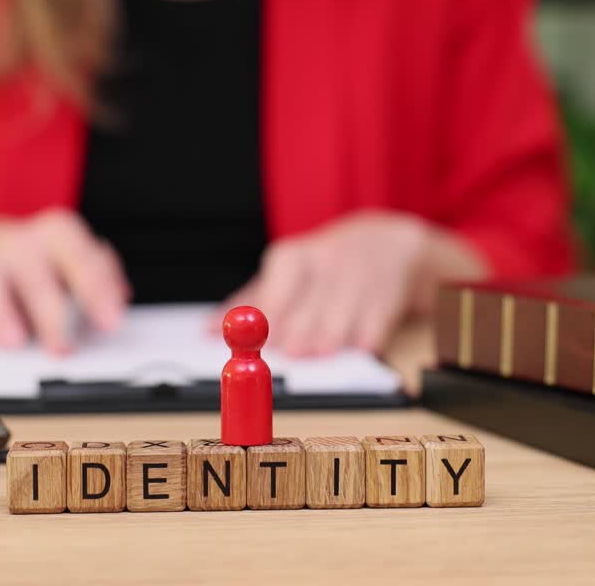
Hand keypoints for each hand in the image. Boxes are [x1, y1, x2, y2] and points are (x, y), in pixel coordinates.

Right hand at [0, 209, 129, 352]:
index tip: (109, 321)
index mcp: (59, 234)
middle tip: (64, 347)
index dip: (96, 289)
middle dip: (51, 312)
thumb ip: (99, 278)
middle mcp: (22, 242)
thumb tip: (118, 298)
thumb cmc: (38, 263)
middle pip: (35, 270)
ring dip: (3, 314)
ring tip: (16, 343)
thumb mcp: (74, 261)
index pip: (81, 256)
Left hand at [220, 211, 435, 356]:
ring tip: (320, 352)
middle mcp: (326, 264)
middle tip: (288, 352)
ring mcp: (359, 282)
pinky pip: (373, 326)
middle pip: (308, 307)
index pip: (277, 288)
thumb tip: (208, 330)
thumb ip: (248, 301)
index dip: (269, 317)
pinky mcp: (386, 300)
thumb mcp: (285, 270)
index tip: (258, 342)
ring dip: (330, 338)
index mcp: (294, 257)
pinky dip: (364, 341)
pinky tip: (358, 349)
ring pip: (340, 318)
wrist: (385, 243)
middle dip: (298, 332)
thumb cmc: (323, 264)